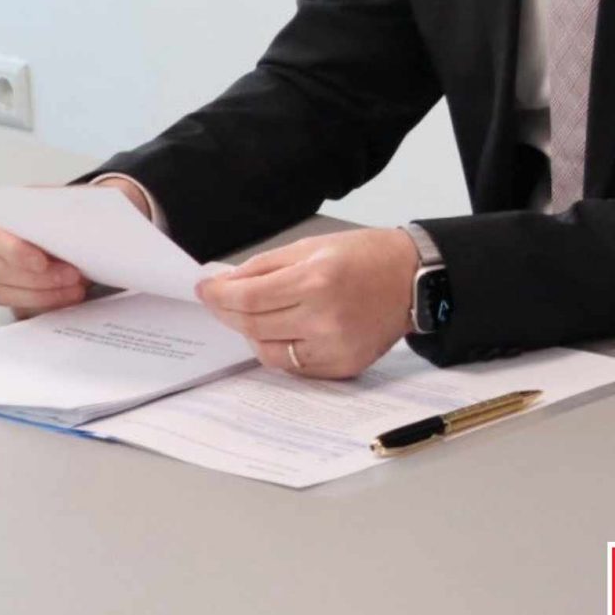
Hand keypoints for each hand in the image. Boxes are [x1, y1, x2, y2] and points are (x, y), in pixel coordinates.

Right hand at [0, 178, 150, 317]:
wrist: (79, 235)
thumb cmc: (70, 219)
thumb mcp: (75, 208)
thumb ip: (70, 214)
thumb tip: (80, 226)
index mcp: (3, 220)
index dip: (16, 252)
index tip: (42, 263)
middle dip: (39, 278)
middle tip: (73, 275)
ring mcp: (0, 275)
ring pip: (3, 292)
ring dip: (43, 294)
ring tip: (75, 288)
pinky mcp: (12, 296)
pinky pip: (17, 309)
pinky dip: (45, 305)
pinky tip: (69, 297)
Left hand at [195, 226, 417, 379]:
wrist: (411, 280)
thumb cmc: (362, 256)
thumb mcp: (309, 247)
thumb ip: (263, 267)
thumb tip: (225, 284)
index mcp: (316, 282)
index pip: (248, 299)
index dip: (217, 296)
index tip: (203, 289)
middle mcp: (325, 319)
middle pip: (253, 327)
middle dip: (226, 314)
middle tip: (216, 302)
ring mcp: (335, 348)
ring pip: (268, 352)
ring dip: (250, 334)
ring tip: (252, 315)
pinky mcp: (343, 367)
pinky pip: (294, 366)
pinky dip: (278, 349)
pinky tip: (279, 330)